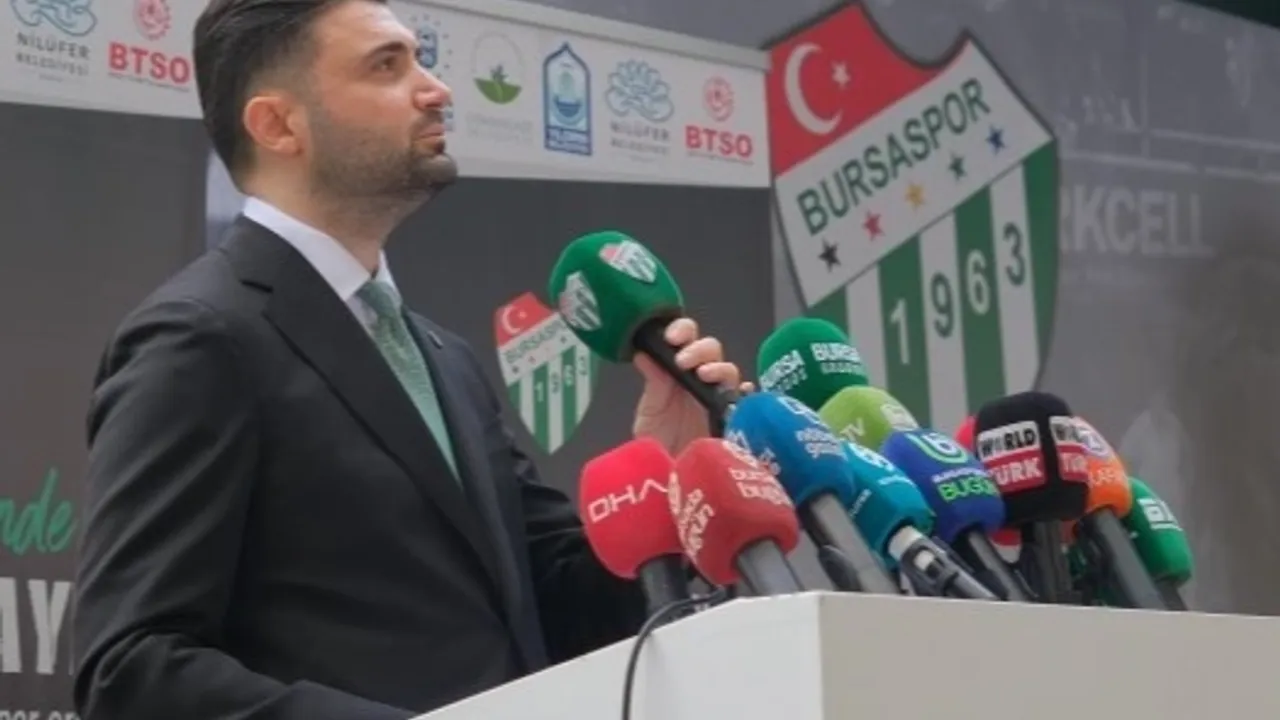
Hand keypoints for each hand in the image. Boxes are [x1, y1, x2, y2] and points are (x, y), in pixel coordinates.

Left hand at [632, 318, 753, 455]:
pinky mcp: (735, 418)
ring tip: (703, 375)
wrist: (670, 479)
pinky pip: (748, 400)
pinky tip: (741, 393)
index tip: (671, 338)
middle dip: (699, 349)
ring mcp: (720, 397)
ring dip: (718, 367)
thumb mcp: (650, 413)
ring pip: (729, 370)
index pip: (687, 338)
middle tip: (684, 361)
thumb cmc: (659, 443)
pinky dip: (746, 393)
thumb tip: (642, 353)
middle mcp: (702, 379)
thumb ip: (653, 384)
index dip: (682, 330)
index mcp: (679, 370)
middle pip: (712, 349)